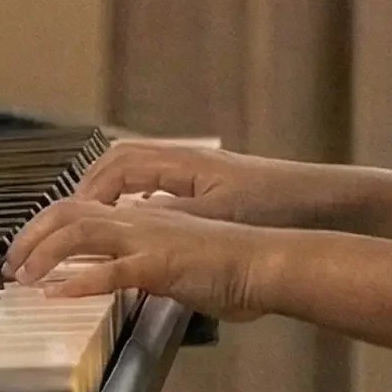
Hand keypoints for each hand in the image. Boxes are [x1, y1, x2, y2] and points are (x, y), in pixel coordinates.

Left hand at [3, 200, 273, 321]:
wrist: (268, 262)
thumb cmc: (231, 266)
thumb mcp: (178, 261)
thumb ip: (147, 263)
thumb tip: (123, 277)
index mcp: (143, 217)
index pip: (81, 210)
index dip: (46, 227)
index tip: (26, 253)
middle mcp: (140, 219)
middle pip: (68, 212)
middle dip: (30, 236)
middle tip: (7, 266)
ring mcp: (148, 239)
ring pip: (80, 233)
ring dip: (43, 254)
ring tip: (21, 279)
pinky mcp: (161, 265)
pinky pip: (112, 271)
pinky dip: (79, 282)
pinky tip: (57, 295)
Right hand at [63, 140, 312, 226]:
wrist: (325, 204)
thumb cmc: (278, 205)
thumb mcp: (218, 216)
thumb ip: (169, 218)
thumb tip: (127, 220)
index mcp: (184, 162)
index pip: (119, 166)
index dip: (90, 192)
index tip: (71, 218)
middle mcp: (188, 162)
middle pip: (122, 163)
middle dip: (91, 188)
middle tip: (67, 219)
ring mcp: (201, 174)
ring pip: (141, 175)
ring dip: (113, 195)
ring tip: (91, 224)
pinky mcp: (214, 190)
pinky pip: (161, 188)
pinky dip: (138, 202)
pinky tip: (137, 229)